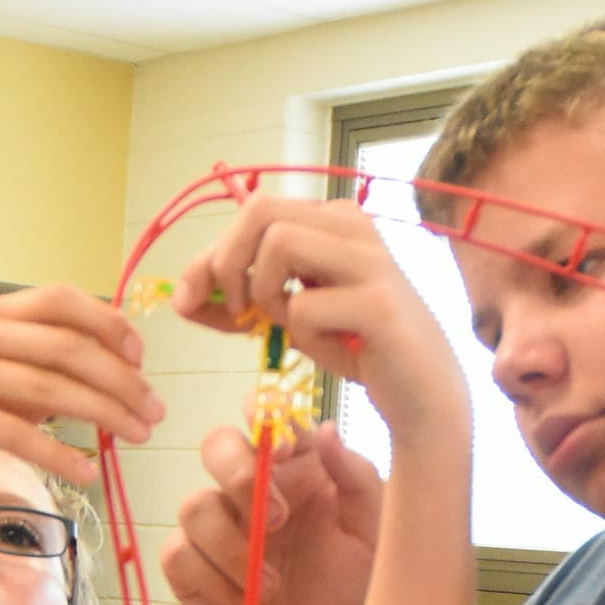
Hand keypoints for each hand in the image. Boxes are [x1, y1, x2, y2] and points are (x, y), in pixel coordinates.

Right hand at [0, 284, 162, 495]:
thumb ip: (42, 369)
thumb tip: (117, 372)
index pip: (61, 300)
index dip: (110, 324)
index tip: (142, 359)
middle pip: (67, 347)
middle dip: (121, 380)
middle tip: (154, 412)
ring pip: (50, 388)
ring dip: (105, 415)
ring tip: (137, 437)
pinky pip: (19, 433)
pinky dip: (60, 455)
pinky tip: (87, 473)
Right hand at [161, 421, 382, 604]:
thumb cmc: (356, 601)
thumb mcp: (376, 537)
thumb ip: (356, 478)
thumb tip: (323, 429)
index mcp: (299, 473)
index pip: (267, 419)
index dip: (262, 412)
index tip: (278, 437)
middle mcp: (253, 494)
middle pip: (216, 446)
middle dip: (240, 474)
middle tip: (279, 519)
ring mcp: (217, 532)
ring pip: (194, 505)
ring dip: (232, 546)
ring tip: (272, 587)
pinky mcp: (190, 573)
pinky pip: (177, 555)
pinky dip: (210, 579)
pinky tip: (244, 604)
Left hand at [171, 195, 466, 442]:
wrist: (422, 392)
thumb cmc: (355, 346)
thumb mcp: (288, 319)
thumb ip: (240, 303)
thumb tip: (182, 298)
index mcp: (332, 219)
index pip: (252, 211)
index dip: (208, 255)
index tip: (187, 299)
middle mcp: (353, 225)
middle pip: (259, 211)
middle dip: (226, 263)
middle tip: (235, 312)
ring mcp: (369, 260)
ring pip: (279, 244)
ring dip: (264, 295)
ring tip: (289, 326)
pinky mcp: (378, 302)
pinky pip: (303, 306)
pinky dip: (301, 333)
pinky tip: (333, 345)